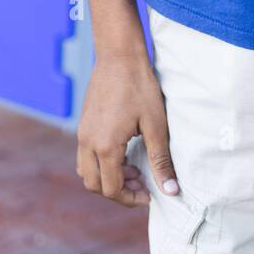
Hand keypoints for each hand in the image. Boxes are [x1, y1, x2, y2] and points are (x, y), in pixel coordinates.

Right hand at [76, 49, 178, 207]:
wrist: (119, 54)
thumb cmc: (139, 86)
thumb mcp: (156, 125)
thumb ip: (160, 160)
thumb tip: (171, 190)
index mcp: (106, 146)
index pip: (112, 189)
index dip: (131, 198)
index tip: (149, 194)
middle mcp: (87, 142)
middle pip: (95, 185)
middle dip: (118, 191)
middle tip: (142, 184)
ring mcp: (82, 132)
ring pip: (87, 171)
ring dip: (107, 178)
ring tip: (133, 169)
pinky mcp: (83, 123)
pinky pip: (85, 155)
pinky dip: (101, 163)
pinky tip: (122, 152)